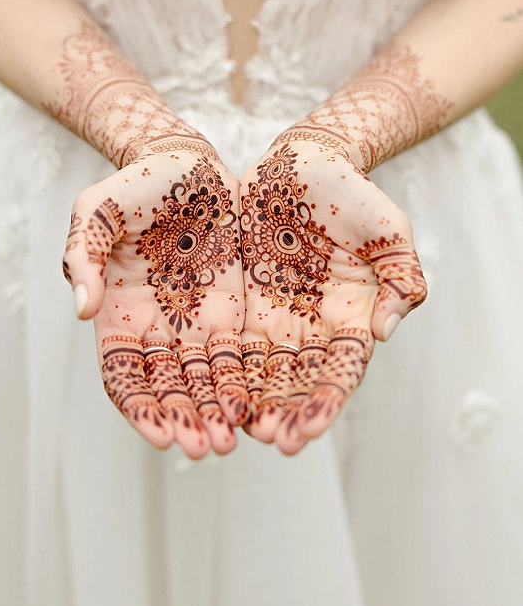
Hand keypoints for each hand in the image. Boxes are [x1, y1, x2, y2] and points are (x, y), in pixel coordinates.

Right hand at [63, 148, 248, 458]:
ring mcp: (192, 323)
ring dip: (214, 413)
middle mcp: (155, 328)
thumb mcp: (97, 209)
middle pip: (167, 389)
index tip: (158, 434)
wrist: (187, 165)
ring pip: (203, 382)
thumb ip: (84, 255)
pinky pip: (236, 356)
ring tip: (231, 441)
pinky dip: (242, 384)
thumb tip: (83, 310)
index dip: (139, 407)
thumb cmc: (136, 184)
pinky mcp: (229, 311)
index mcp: (117, 314)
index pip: (124, 375)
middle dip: (184, 420)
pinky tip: (255, 407)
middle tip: (204, 449)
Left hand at [239, 140, 426, 454]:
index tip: (309, 428)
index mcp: (351, 318)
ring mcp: (274, 317)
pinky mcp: (240, 303)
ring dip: (249, 402)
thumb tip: (384, 332)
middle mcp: (311, 328)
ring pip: (260, 372)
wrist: (302, 166)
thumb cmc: (352, 194)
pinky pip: (227, 343)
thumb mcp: (389, 231)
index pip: (340, 370)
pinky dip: (219, 371)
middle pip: (298, 381)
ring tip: (238, 431)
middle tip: (272, 440)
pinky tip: (205, 395)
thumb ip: (400, 278)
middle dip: (286, 412)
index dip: (326, 400)